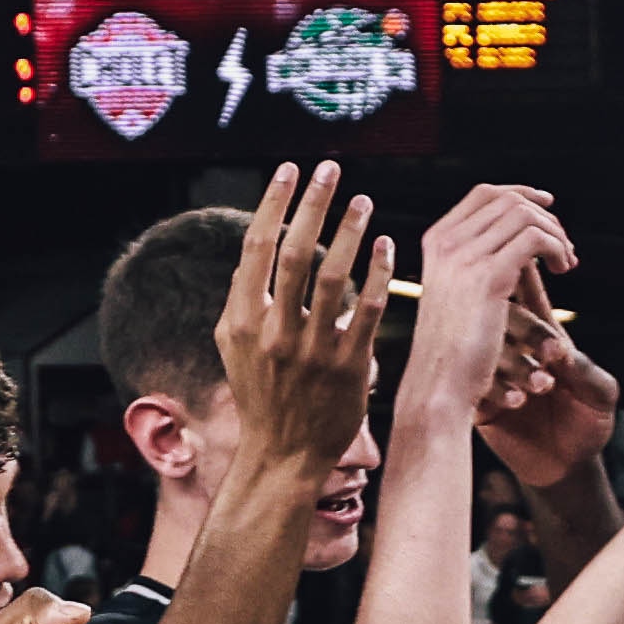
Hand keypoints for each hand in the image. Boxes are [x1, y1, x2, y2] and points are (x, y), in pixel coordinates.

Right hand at [208, 162, 395, 488]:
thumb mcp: (235, 347)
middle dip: (313, 203)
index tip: (291, 169)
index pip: (257, 247)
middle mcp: (275, 332)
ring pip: (335, 275)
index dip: (274, 203)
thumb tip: (252, 248)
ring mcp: (313, 350)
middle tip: (329, 168)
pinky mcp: (349, 367)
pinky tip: (388, 245)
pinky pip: (369, 309)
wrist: (284, 456)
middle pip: (296, 252)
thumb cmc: (261, 395)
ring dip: (351, 231)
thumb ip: (242, 298)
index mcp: (243, 320)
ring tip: (364, 200)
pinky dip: (380, 273)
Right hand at [405, 188, 583, 449]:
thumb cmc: (451, 353)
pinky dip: (556, 248)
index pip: (484, 194)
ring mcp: (464, 257)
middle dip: (544, 216)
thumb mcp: (455, 298)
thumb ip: (471, 265)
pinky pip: (534, 239)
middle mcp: (446, 243)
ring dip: (555, 234)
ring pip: (524, 215)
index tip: (548, 206)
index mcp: (437, 242)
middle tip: (565, 247)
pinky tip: (563, 269)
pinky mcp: (488, 278)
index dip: (521, 193)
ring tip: (568, 262)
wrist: (438, 387)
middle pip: (507, 200)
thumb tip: (503, 240)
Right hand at [475, 290, 621, 496]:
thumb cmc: (589, 424)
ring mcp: (493, 375)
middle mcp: (512, 348)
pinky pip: (475, 386)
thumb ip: (585, 369)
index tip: (525, 261)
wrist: (569, 468)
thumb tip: (559, 349)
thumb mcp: (599, 394)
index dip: (525, 272)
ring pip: (487, 349)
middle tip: (553, 354)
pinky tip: (518, 403)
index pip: (527, 292)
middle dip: (527, 330)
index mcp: (541, 335)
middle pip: (504, 315)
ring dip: (515, 364)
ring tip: (543, 387)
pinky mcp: (480, 403)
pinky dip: (498, 390)